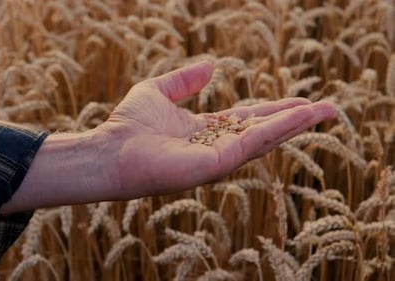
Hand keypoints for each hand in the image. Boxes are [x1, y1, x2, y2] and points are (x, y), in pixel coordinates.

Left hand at [101, 61, 335, 197]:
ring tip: (325, 111)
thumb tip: (213, 65)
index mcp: (205, 131)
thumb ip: (185, 80)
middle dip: (296, 120)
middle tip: (328, 109)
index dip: (275, 110)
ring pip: (265, 139)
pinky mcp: (215, 165)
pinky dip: (278, 130)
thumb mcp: (159, 91)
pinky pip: (252, 144)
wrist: (110, 149)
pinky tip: (300, 117)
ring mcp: (217, 158)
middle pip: (264, 131)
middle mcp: (215, 147)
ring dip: (296, 125)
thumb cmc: (128, 124)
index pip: (248, 119)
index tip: (300, 102)